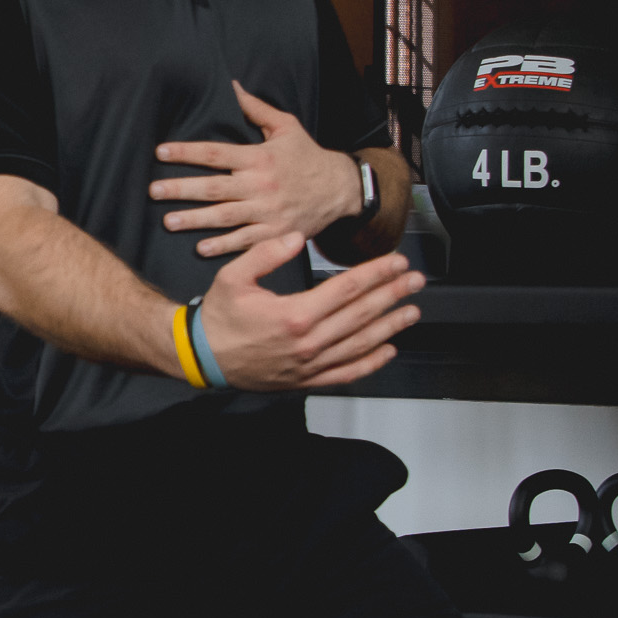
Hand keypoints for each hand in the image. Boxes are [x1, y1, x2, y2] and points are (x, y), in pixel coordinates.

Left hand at [152, 82, 360, 257]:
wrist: (341, 189)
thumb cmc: (307, 156)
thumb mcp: (287, 127)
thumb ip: (257, 109)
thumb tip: (232, 86)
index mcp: (260, 157)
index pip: (216, 153)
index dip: (186, 153)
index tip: (160, 153)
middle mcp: (261, 185)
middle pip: (214, 187)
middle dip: (182, 190)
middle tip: (153, 191)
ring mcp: (267, 212)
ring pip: (224, 217)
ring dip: (195, 220)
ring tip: (168, 221)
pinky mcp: (275, 233)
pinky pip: (244, 241)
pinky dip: (223, 246)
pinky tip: (200, 248)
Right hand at [193, 233, 413, 392]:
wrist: (202, 356)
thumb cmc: (218, 317)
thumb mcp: (233, 276)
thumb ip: (265, 253)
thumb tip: (296, 238)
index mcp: (294, 315)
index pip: (347, 289)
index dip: (376, 274)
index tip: (396, 263)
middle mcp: (308, 342)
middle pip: (361, 315)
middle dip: (392, 295)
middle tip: (415, 281)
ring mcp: (309, 364)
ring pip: (360, 344)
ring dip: (390, 326)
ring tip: (411, 311)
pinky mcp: (306, 380)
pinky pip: (346, 373)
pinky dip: (370, 362)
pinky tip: (388, 349)